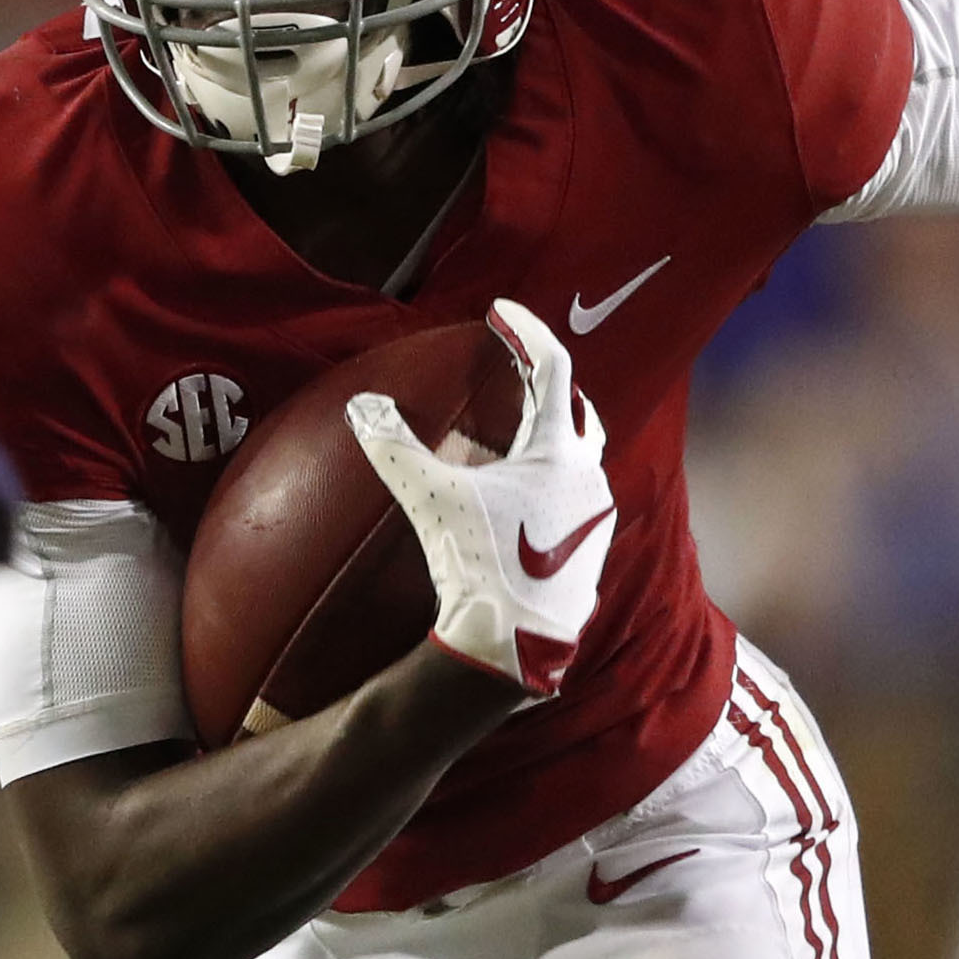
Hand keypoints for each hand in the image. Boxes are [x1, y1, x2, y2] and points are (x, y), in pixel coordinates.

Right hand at [348, 297, 615, 695]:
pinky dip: (546, 485)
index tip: (503, 313)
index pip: (552, 369)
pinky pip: (572, 501)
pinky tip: (517, 502)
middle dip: (550, 388)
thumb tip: (362, 407)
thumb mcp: (431, 499)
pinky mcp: (589, 554)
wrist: (515, 645)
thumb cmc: (481, 564)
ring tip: (510, 441)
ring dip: (547, 442)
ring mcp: (595, 520)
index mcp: (559, 453)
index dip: (527, 333)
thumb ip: (396, 448)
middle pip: (578, 414)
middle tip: (523, 372)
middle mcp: (588, 480)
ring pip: (577, 462)